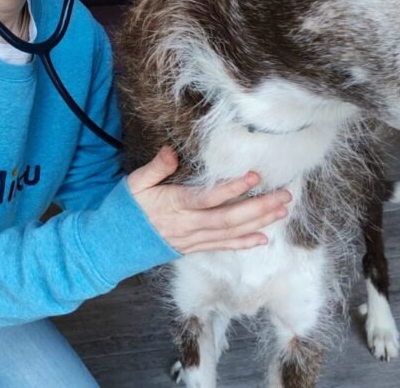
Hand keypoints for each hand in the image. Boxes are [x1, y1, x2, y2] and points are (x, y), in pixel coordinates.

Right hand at [128, 145, 291, 254]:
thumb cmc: (127, 208)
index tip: (255, 176)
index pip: (208, 198)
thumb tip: (170, 151)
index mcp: (175, 206)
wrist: (114, 243)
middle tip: (284, 196)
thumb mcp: (134, 182)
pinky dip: (243, 244)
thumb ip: (155, 167)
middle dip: (259, 208)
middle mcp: (188, 225)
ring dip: (259, 223)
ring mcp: (192, 239)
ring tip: (282, 211)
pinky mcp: (193, 247)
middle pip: (229, 218)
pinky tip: (263, 239)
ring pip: (231, 233)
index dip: (232, 189)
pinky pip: (222, 246)